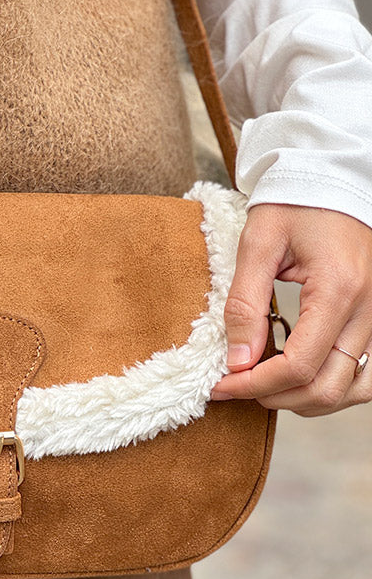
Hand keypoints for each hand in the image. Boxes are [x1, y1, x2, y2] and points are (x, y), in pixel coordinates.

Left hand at [210, 204, 371, 415]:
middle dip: (275, 397)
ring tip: (265, 382)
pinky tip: (298, 374)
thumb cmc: (295, 202)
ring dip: (304, 398)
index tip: (221, 384)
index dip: (254, 385)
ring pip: (350, 391)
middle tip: (237, 385)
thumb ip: (245, 304)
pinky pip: (364, 375)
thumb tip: (236, 360)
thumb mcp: (258, 243)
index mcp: (339, 290)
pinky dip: (330, 385)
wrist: (333, 179)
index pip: (299, 366)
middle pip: (326, 389)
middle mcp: (368, 310)